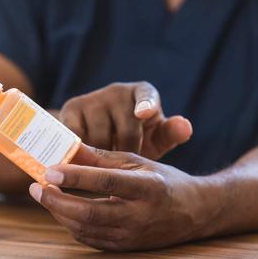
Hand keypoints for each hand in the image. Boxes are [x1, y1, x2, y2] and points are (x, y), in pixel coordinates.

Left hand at [29, 145, 205, 250]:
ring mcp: (132, 236)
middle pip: (89, 213)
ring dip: (60, 212)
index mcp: (147, 187)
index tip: (49, 170)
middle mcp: (140, 215)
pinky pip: (90, 239)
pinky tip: (64, 209)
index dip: (75, 176)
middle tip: (36, 187)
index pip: (106, 182)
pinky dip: (72, 224)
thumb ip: (102, 158)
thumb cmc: (164, 182)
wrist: (194, 212)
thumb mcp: (138, 163)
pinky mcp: (125, 248)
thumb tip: (69, 149)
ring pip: (85, 229)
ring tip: (46, 195)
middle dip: (56, 201)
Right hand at [58, 82, 192, 159]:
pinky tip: (86, 161)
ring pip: (101, 138)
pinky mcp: (71, 109)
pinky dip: (82, 153)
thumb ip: (170, 134)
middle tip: (126, 167)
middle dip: (127, 154)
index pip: (147, 97)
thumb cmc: (137, 137)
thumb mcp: (155, 138)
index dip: (146, 105)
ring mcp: (93, 98)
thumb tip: (186, 127)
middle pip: (126, 131)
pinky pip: (78, 138)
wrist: (98, 135)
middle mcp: (118, 90)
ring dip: (104, 157)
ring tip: (107, 164)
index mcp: (143, 93)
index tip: (144, 114)